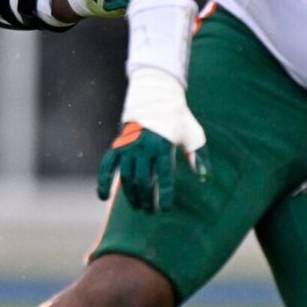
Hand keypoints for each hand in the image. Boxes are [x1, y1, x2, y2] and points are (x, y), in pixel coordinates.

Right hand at [97, 68, 206, 212]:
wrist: (156, 96)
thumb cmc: (179, 118)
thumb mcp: (194, 134)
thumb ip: (199, 156)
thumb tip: (204, 177)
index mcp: (163, 145)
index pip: (164, 176)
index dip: (164, 195)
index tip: (165, 209)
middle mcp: (143, 146)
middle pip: (143, 180)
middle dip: (146, 199)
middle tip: (149, 211)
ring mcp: (128, 145)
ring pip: (126, 177)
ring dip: (131, 195)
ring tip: (137, 206)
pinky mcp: (117, 144)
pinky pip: (107, 165)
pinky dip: (103, 181)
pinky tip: (103, 197)